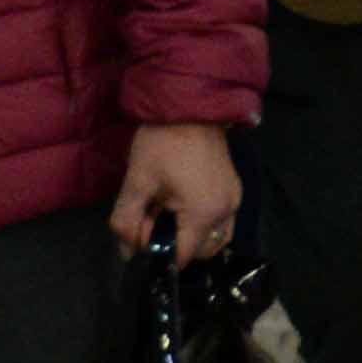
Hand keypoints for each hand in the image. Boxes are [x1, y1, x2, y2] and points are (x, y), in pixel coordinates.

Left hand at [114, 120, 242, 259]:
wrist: (189, 104)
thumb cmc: (161, 143)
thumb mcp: (137, 182)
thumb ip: (127, 222)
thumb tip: (127, 253)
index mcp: (204, 214)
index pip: (182, 257)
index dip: (158, 254)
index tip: (143, 234)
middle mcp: (226, 212)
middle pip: (201, 252)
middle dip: (175, 246)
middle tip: (153, 220)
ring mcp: (234, 200)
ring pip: (214, 238)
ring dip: (192, 236)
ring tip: (168, 213)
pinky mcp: (234, 189)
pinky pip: (221, 221)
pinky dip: (203, 223)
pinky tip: (181, 203)